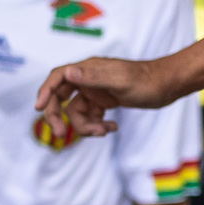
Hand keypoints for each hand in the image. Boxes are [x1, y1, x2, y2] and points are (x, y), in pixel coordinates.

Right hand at [35, 54, 170, 137]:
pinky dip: (97, 126)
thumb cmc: (146, 80)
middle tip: (59, 135)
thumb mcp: (120, 80)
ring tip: (104, 131)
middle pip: (60, 97)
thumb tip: (68, 72)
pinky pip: (90, 117)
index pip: (58, 77)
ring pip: (77, 112)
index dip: (45, 92)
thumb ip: (93, 77)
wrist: (166, 85)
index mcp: (88, 69)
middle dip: (58, 116)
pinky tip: (112, 128)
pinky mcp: (103, 102)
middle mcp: (88, 79)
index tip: (37, 108)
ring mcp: (95, 91)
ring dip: (86, 126)